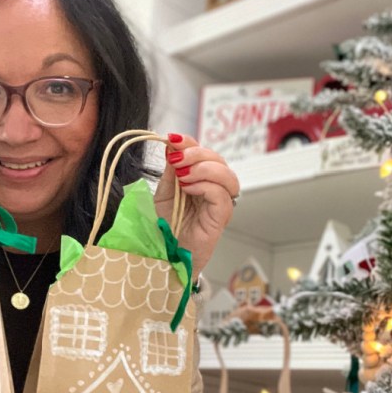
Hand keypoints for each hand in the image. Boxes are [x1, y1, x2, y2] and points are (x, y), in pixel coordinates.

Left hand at [154, 134, 238, 278]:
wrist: (166, 254)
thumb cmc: (167, 226)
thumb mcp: (164, 192)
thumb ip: (170, 171)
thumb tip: (171, 144)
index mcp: (201, 178)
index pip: (203, 152)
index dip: (190, 142)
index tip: (172, 138)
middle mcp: (215, 188)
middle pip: (218, 159)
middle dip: (196, 153)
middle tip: (176, 160)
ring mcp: (220, 203)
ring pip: (227, 175)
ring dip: (203, 169)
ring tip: (183, 177)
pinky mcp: (221, 218)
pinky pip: (222, 196)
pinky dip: (206, 187)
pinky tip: (189, 190)